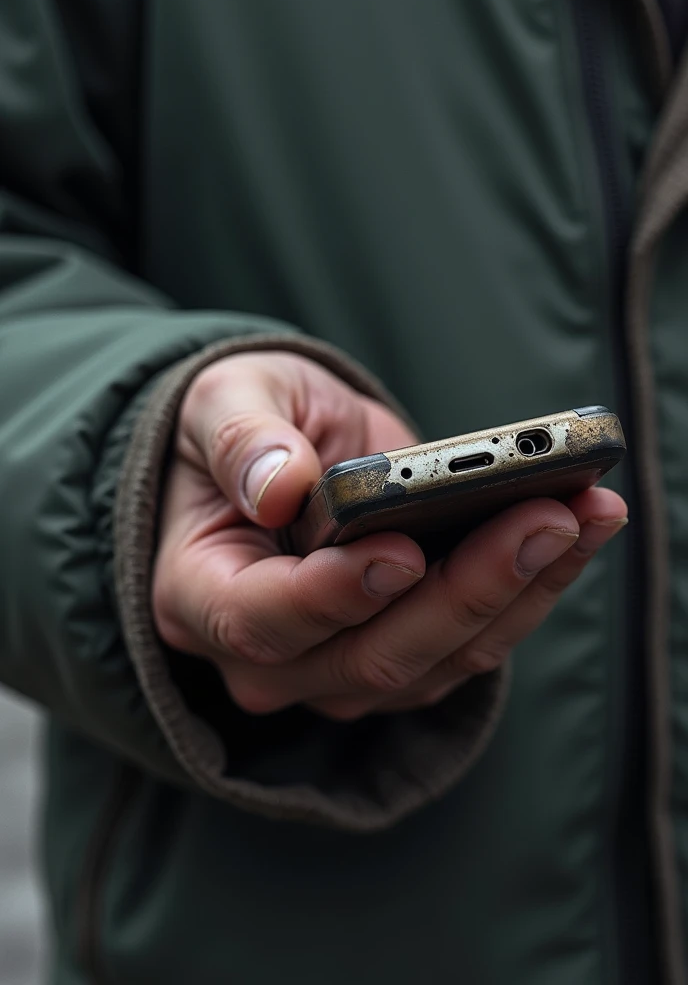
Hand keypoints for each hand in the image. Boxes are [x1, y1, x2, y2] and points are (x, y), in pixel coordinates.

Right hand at [153, 352, 627, 719]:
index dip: (332, 595)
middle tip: (544, 517)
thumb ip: (243, 439)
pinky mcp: (403, 659)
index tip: (401, 552)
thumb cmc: (241, 427)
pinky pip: (471, 644)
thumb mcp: (224, 402)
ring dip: (520, 591)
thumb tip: (280, 485)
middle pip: (370, 655)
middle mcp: (268, 656)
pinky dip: (530, 590)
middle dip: (465, 591)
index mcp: (200, 592)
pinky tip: (578, 527)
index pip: (259, 618)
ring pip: (438, 660)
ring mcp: (338, 668)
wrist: (281, 456)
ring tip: (586, 511)